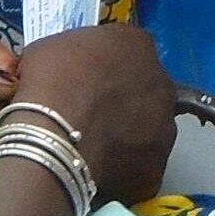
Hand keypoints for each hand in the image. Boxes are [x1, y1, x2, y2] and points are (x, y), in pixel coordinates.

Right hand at [6, 23, 176, 207]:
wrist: (53, 138)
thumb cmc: (50, 83)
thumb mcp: (50, 49)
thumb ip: (72, 55)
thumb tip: (65, 70)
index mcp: (137, 45)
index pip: (128, 48)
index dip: (105, 64)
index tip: (85, 77)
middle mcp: (162, 83)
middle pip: (146, 89)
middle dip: (124, 99)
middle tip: (91, 113)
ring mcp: (164, 127)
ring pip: (149, 129)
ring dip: (128, 134)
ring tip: (93, 146)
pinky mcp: (155, 167)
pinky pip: (139, 166)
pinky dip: (122, 168)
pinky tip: (97, 171)